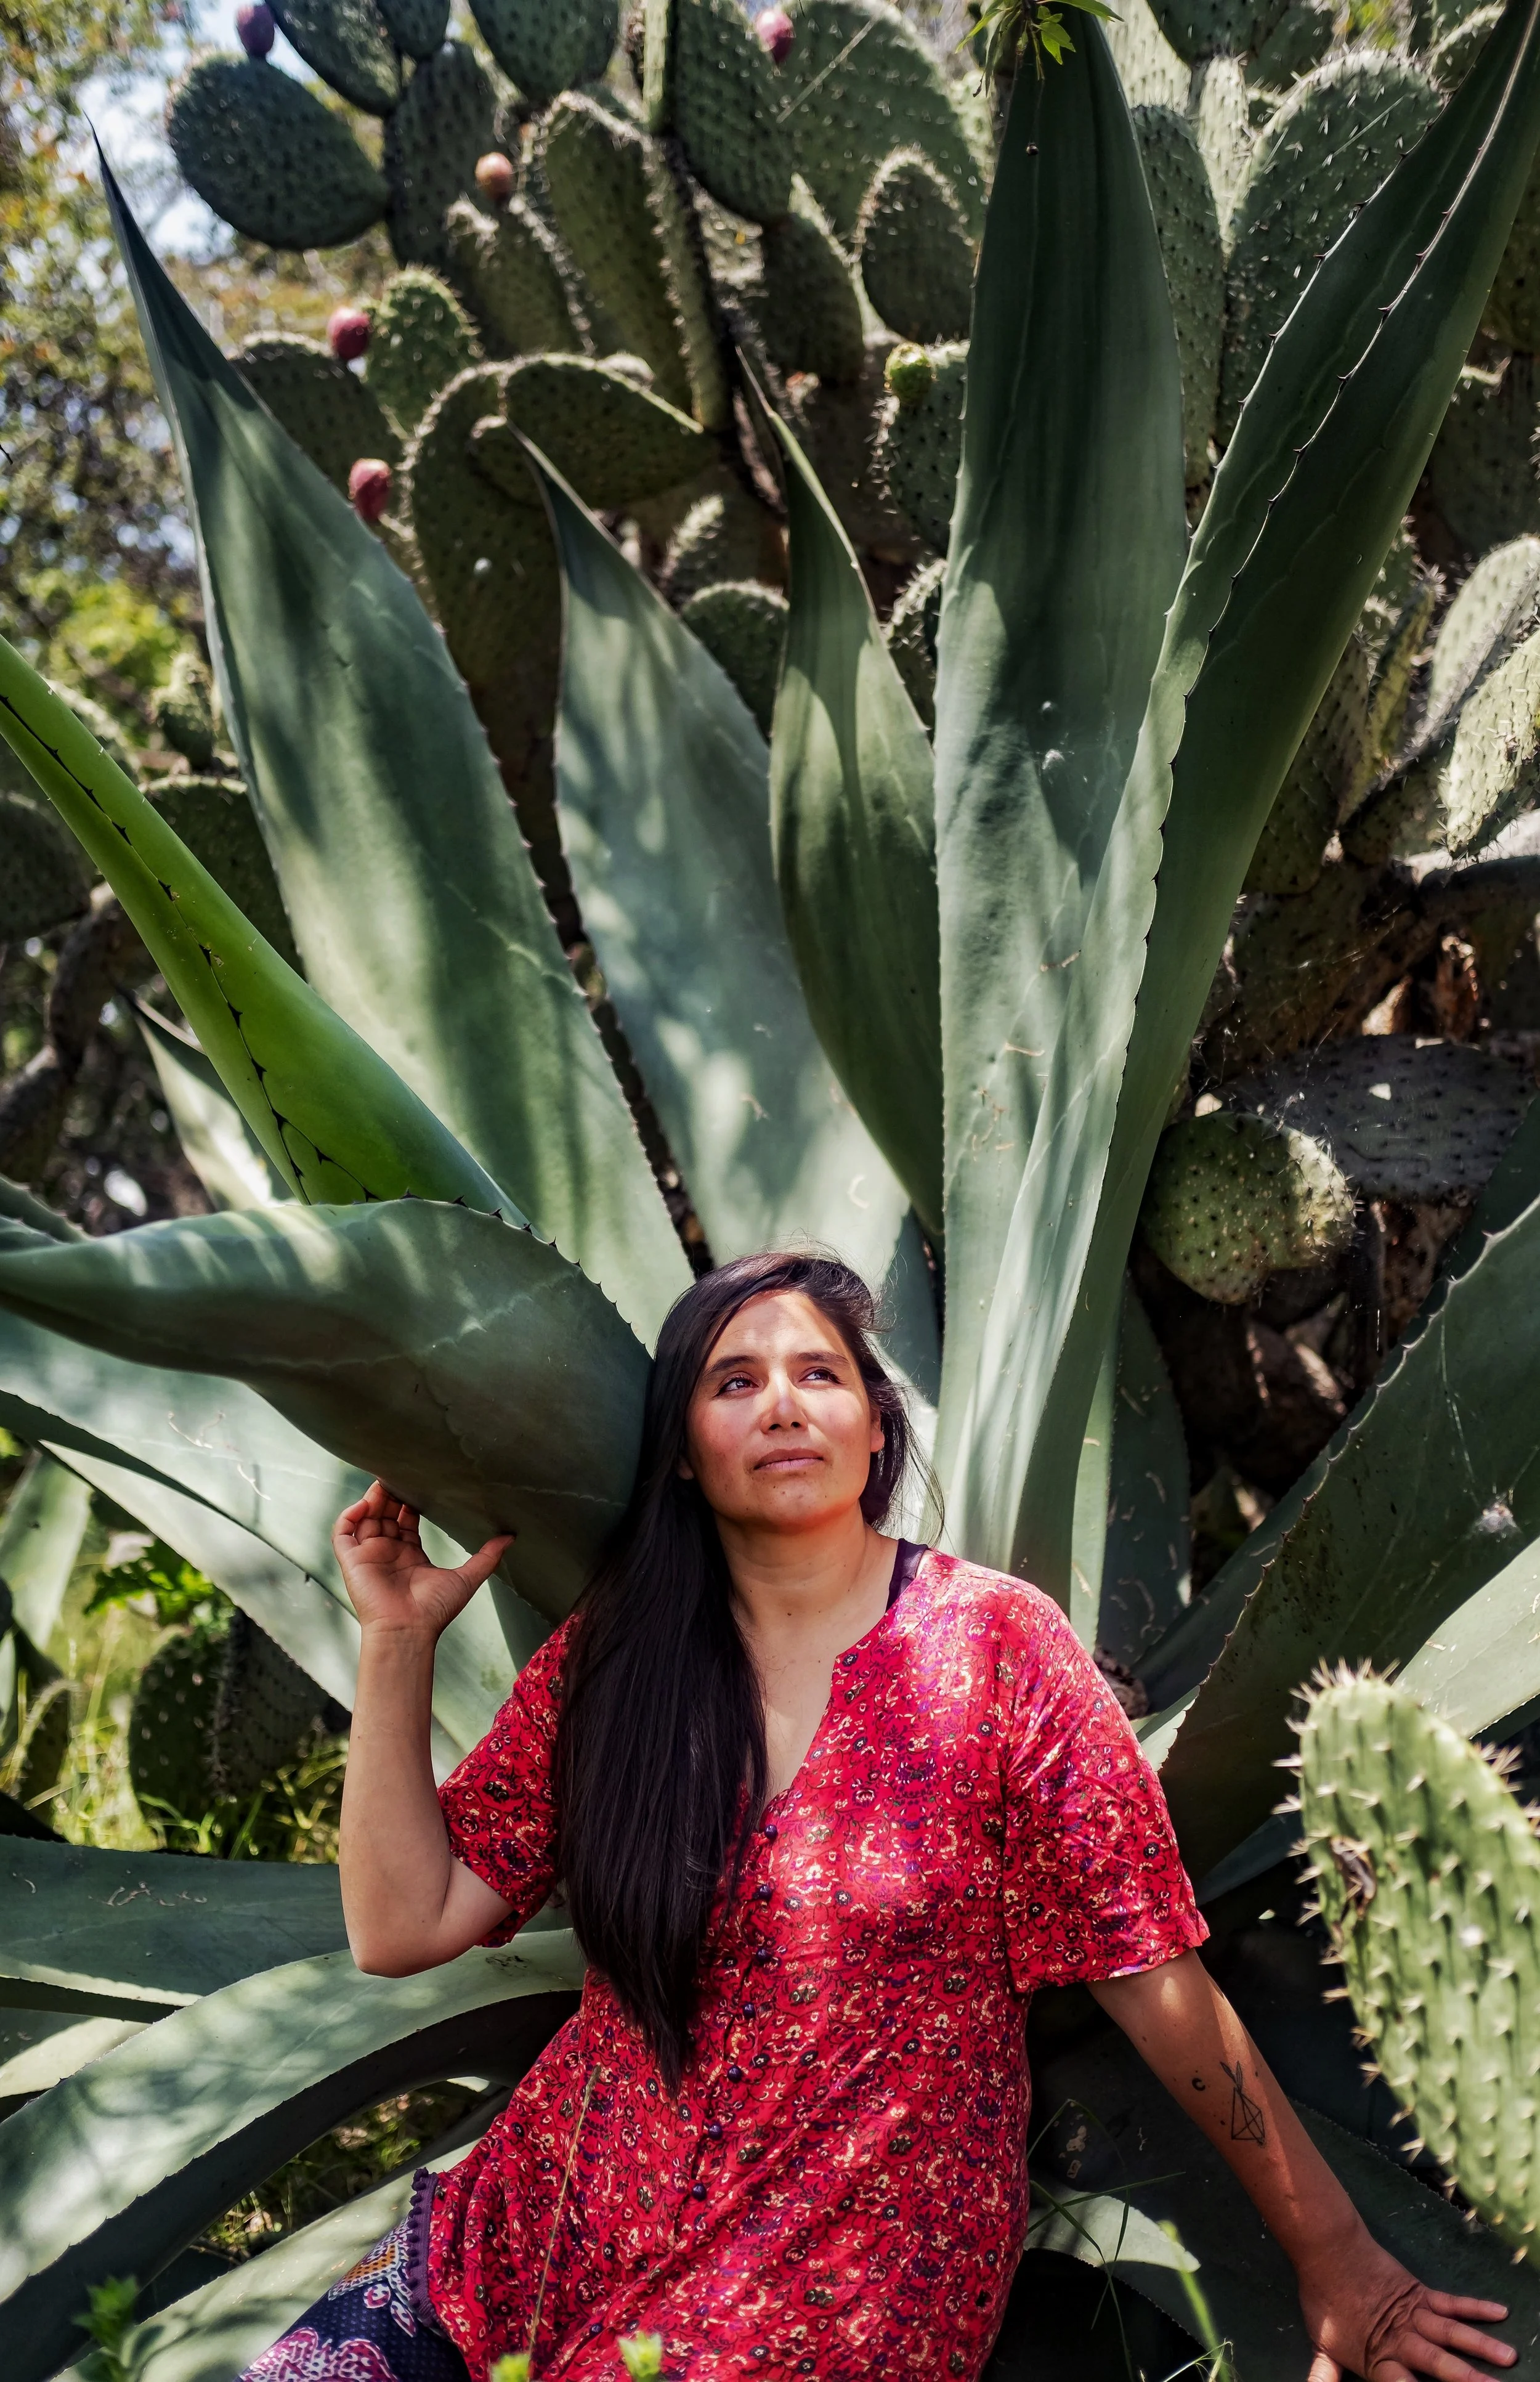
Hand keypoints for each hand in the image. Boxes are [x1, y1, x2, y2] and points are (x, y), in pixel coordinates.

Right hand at [333, 1481, 511, 1640]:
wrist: (409, 1631)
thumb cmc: (434, 1610)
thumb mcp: (466, 1578)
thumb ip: (486, 1556)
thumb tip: (510, 1538)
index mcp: (411, 1554)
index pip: (406, 1519)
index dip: (410, 1500)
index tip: (419, 1481)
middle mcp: (389, 1552)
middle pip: (386, 1514)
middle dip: (391, 1494)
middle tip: (399, 1473)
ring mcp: (369, 1556)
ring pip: (365, 1518)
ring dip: (372, 1499)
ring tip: (383, 1480)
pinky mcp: (352, 1561)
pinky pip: (342, 1533)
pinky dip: (349, 1516)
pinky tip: (365, 1504)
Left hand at [1301, 2236, 1515, 2381]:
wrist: (1329, 2252)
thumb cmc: (1323, 2301)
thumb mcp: (1322, 2344)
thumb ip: (1325, 2374)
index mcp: (1379, 2359)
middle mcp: (1403, 2340)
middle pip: (1439, 2365)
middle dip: (1466, 2379)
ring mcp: (1415, 2315)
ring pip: (1453, 2334)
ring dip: (1481, 2346)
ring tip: (1508, 2357)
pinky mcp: (1421, 2293)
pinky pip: (1453, 2303)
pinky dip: (1476, 2307)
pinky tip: (1499, 2312)